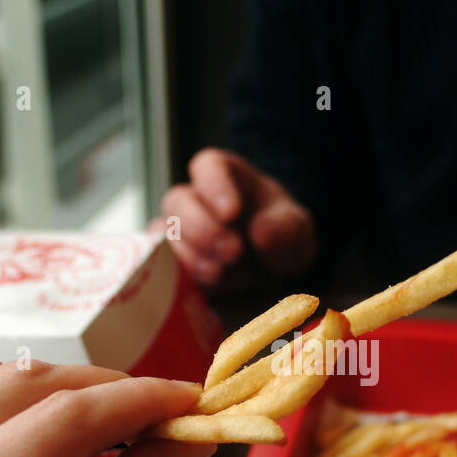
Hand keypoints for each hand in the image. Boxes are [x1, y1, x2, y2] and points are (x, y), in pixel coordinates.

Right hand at [152, 147, 315, 284]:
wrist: (270, 269)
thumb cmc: (279, 236)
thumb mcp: (296, 230)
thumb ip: (285, 228)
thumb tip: (260, 235)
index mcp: (224, 176)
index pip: (208, 167)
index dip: (215, 187)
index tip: (231, 212)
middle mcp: (193, 200)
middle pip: (179, 202)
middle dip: (202, 228)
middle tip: (232, 251)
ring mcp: (177, 233)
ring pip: (164, 236)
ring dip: (188, 256)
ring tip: (216, 274)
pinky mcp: (169, 265)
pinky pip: (160, 269)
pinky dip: (177, 280)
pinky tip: (200, 290)